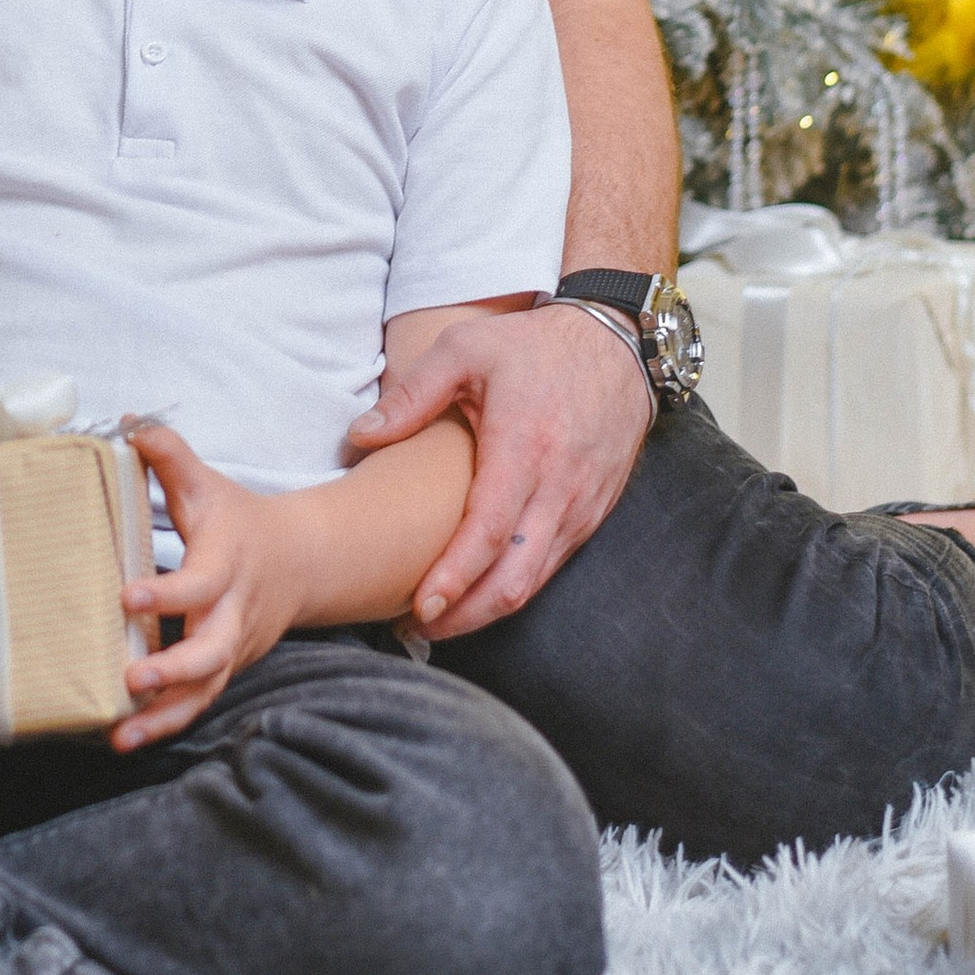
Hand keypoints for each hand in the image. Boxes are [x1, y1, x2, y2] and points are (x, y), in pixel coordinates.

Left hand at [114, 427, 297, 750]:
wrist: (300, 560)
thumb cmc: (238, 519)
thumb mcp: (206, 483)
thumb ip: (168, 453)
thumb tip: (128, 423)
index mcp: (226, 564)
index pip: (199, 583)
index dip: (165, 593)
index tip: (125, 596)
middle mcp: (233, 613)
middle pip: (212, 651)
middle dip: (174, 670)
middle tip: (132, 678)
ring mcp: (232, 648)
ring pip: (205, 690)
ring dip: (165, 715)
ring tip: (121, 735)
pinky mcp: (226, 671)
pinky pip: (199, 703)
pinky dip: (167, 724)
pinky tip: (127, 738)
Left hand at [350, 303, 651, 638]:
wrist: (615, 345)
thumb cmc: (533, 346)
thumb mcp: (466, 348)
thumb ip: (413, 394)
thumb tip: (359, 434)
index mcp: (525, 447)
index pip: (488, 533)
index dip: (454, 579)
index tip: (417, 608)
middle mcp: (560, 487)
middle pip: (514, 579)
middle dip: (465, 617)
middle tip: (415, 629)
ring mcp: (582, 506)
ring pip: (535, 581)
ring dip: (487, 611)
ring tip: (437, 621)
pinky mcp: (593, 513)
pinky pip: (552, 564)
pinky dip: (515, 587)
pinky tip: (479, 592)